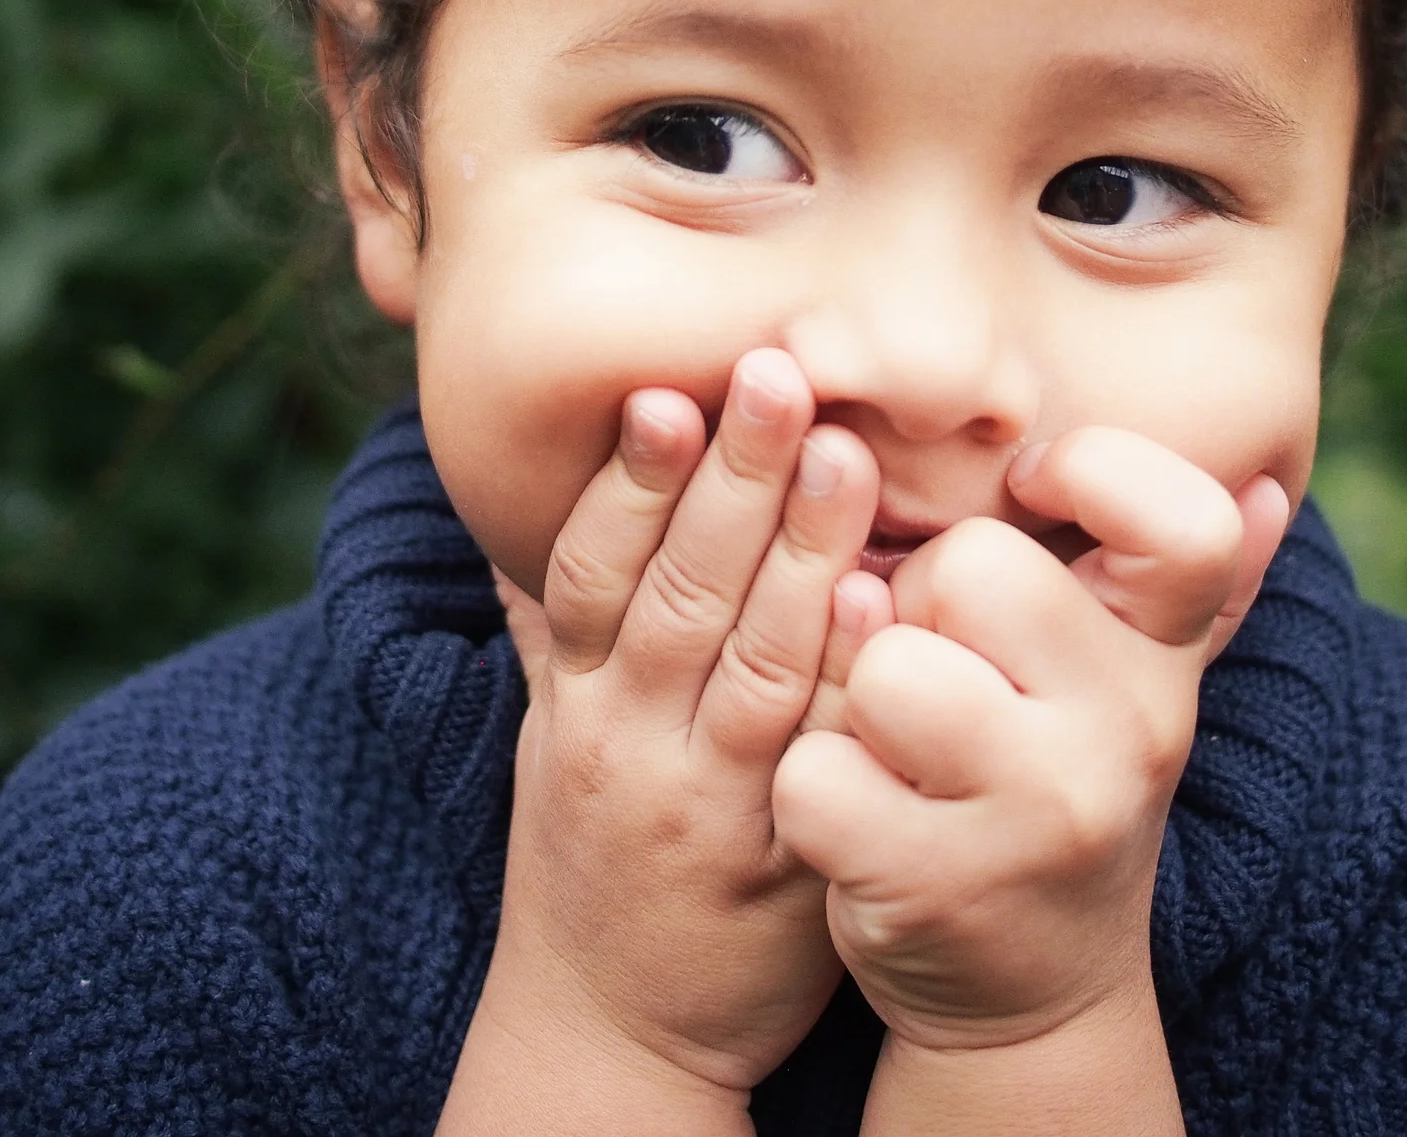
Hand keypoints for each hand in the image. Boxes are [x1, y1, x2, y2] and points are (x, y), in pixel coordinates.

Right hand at [443, 350, 879, 1129]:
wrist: (612, 1034)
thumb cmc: (587, 858)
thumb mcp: (549, 738)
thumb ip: (551, 622)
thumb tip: (522, 499)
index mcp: (577, 705)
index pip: (592, 573)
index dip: (629, 483)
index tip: (665, 391)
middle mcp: (633, 747)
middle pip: (679, 597)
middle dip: (730, 480)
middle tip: (777, 372)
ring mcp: (713, 808)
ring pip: (756, 667)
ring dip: (800, 555)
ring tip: (844, 456)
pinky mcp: (790, 866)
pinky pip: (828, 762)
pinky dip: (853, 685)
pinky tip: (885, 607)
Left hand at [773, 428, 1289, 1052]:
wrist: (1037, 1000)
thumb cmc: (1053, 786)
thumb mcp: (1125, 685)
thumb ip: (1179, 582)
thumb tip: (1263, 487)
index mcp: (1166, 658)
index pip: (1185, 519)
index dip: (1094, 472)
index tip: (1034, 494)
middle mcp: (1130, 730)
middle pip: (970, 565)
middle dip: (922, 601)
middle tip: (940, 666)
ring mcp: (1038, 816)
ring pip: (885, 666)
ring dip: (859, 700)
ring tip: (899, 747)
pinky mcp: (934, 887)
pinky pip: (813, 770)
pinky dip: (809, 790)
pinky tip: (862, 823)